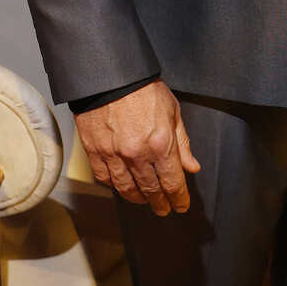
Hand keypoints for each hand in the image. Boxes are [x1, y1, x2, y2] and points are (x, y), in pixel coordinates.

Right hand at [75, 80, 199, 213]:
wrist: (110, 76)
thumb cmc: (144, 89)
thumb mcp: (173, 112)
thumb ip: (182, 143)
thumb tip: (192, 167)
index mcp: (161, 144)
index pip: (173, 183)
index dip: (179, 198)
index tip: (181, 205)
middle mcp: (137, 154)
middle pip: (151, 190)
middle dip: (160, 203)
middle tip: (164, 209)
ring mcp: (114, 154)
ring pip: (127, 188)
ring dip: (138, 198)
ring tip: (145, 200)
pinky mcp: (94, 151)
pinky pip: (105, 178)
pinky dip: (115, 185)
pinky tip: (122, 185)